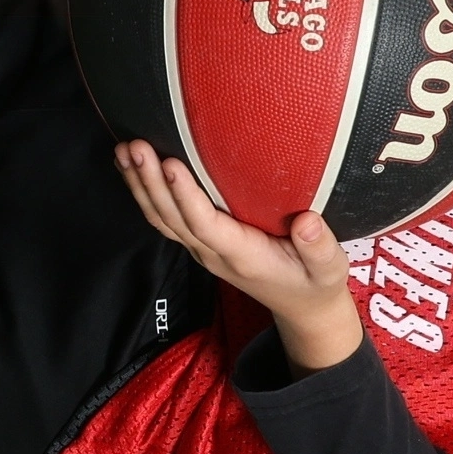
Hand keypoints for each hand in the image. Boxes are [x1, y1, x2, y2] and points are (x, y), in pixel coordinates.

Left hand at [116, 141, 354, 329]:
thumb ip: (319, 247)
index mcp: (243, 256)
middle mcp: (214, 253)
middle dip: (151, 182)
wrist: (301, 307)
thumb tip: (308, 221)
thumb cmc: (315, 282)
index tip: (172, 163)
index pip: (206, 224)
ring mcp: (202, 249)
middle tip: (135, 146)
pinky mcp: (200, 243)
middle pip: (172, 218)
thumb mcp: (329, 269)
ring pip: (162, 219)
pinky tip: (133, 168)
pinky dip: (146, 193)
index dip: (186, 195)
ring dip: (140, 185)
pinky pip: (165, 219)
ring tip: (124, 150)